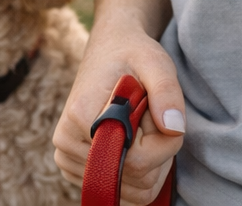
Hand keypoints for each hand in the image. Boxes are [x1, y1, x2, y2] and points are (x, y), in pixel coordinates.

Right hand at [54, 14, 184, 205]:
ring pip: (131, 190)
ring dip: (150, 160)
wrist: (111, 51)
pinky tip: (134, 137)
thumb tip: (174, 128)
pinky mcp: (76, 170)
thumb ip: (167, 91)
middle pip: (134, 178)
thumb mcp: (156, 62)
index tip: (162, 111)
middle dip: (157, 148)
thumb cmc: (133, 55)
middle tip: (150, 112)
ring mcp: (68, 161)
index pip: (135, 160)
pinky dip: (140, 170)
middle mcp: (66, 145)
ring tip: (141, 122)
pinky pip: (122, 191)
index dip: (163, 141)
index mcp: (81, 118)